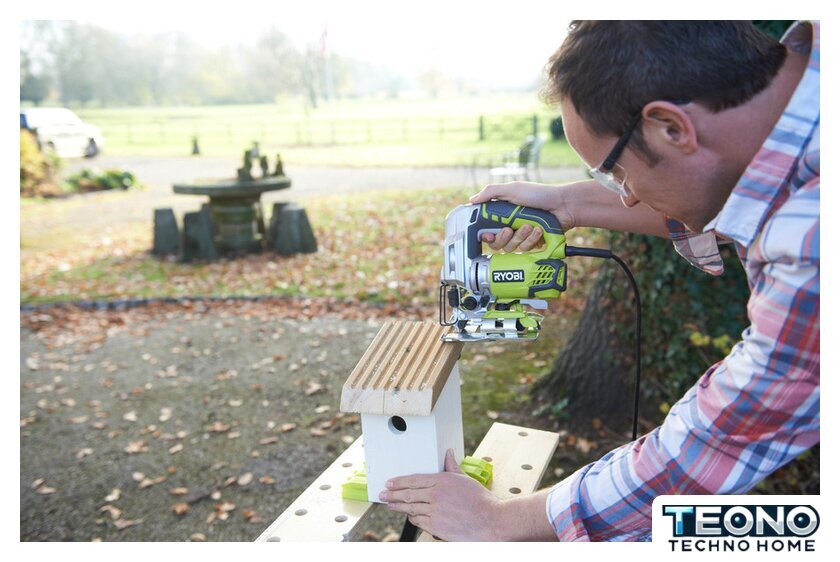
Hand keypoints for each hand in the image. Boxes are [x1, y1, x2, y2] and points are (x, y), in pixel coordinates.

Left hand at [380, 449, 503, 540]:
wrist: (491, 521)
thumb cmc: (481, 500)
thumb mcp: (465, 479)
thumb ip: (452, 466)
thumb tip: (448, 452)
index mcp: (442, 480)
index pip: (414, 479)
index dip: (399, 481)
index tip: (390, 482)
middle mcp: (436, 494)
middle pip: (408, 494)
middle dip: (392, 494)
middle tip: (382, 493)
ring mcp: (435, 511)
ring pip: (410, 508)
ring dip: (398, 506)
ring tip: (389, 504)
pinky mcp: (437, 526)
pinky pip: (418, 520)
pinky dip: (412, 517)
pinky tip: (408, 515)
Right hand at [469, 181, 576, 251]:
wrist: (563, 205)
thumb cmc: (539, 194)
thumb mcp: (512, 189)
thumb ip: (491, 192)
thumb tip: (472, 200)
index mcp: (503, 214)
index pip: (487, 230)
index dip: (485, 235)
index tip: (488, 234)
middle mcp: (510, 226)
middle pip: (497, 243)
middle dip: (504, 237)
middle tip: (510, 229)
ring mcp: (522, 236)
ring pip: (511, 247)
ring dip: (520, 236)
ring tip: (531, 225)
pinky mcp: (533, 244)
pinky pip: (525, 249)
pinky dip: (532, 239)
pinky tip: (539, 230)